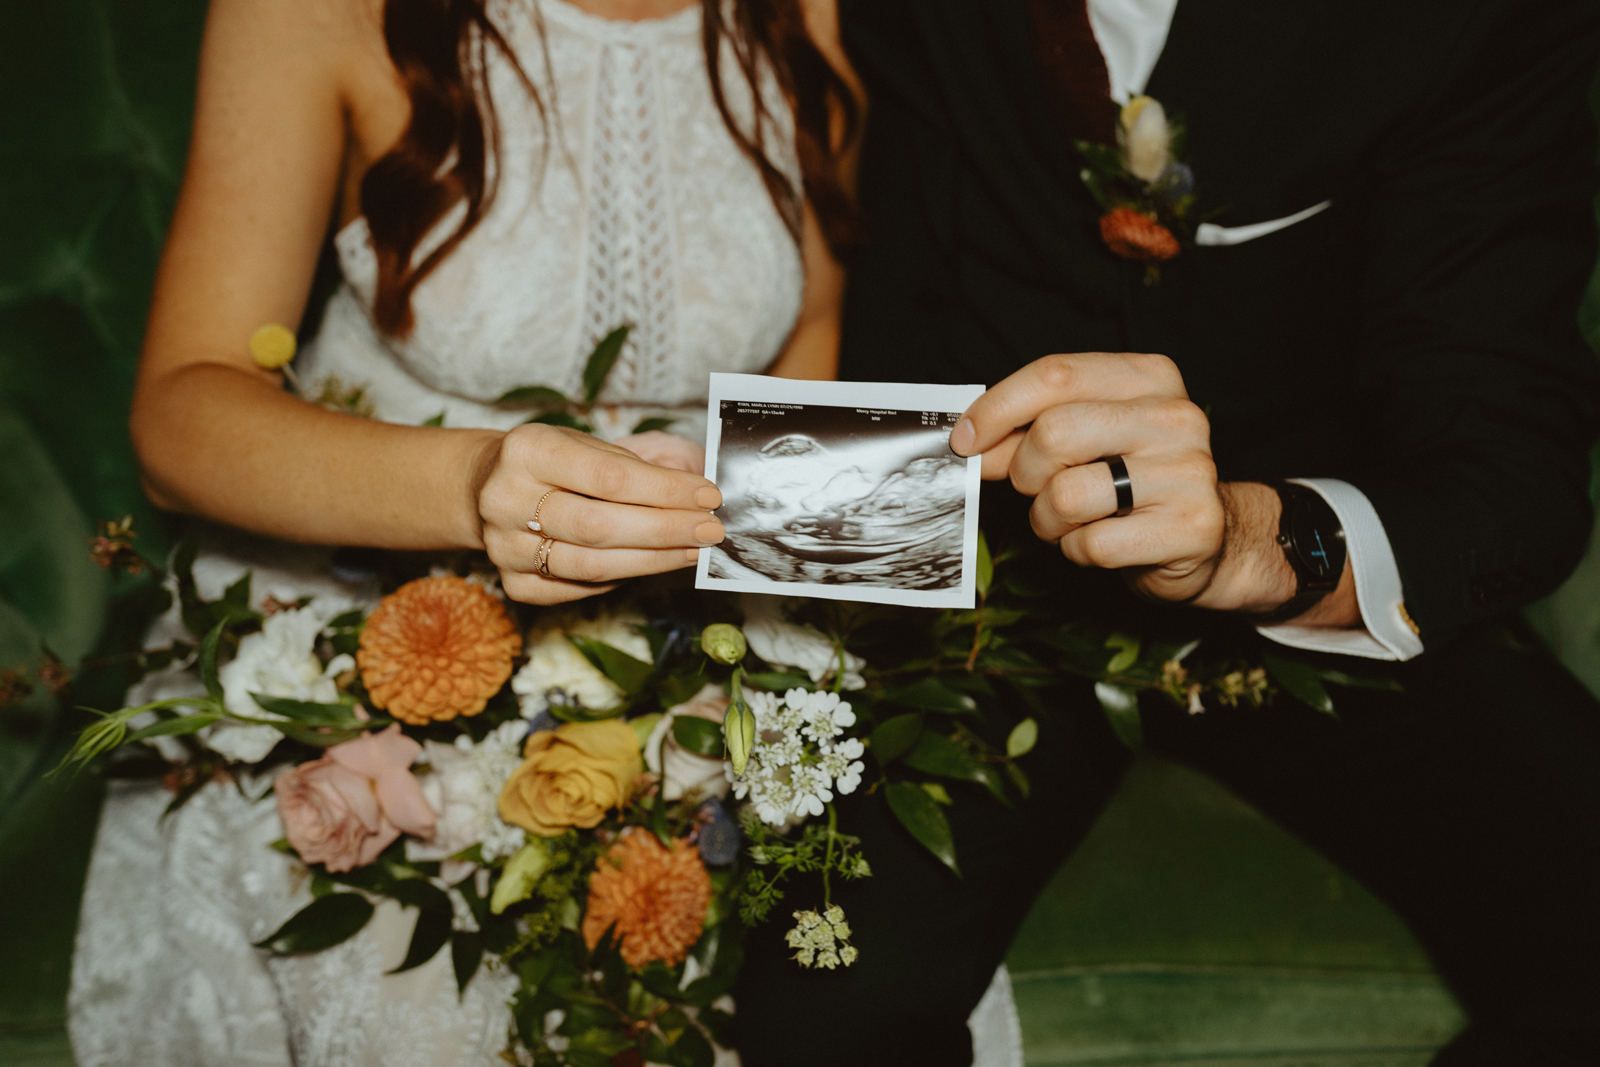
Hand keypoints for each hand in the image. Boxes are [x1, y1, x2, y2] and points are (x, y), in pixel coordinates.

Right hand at [475, 424, 723, 604]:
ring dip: (654, 560)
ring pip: (592, 566)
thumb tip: (695, 497)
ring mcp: (505, 547)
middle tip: (711, 529)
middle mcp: (506, 500)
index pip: (609, 478)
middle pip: (600, 526)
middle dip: (666, 530)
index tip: (708, 495)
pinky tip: (650, 564)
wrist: (487, 487)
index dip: (665, 491)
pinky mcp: (514, 583)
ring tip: (694, 550)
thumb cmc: (552, 462)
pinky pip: (579, 589)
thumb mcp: (585, 444)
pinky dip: (621, 579)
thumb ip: (633, 468)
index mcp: (527, 451)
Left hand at [952, 352, 1286, 611]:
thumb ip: (1028, 432)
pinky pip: (1092, 544)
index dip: (997, 409)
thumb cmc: (1131, 482)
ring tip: (1072, 520)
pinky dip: (1078, 551)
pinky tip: (1104, 542)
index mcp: (1149, 378)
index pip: (1056, 375)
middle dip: (1026, 472)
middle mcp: (1175, 417)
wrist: (1209, 539)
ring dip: (1049, 519)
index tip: (964, 440)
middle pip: (1054, 434)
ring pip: (1067, 494)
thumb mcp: (1084, 440)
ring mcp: (1189, 472)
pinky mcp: (1191, 527)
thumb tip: (969, 440)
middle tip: (1036, 489)